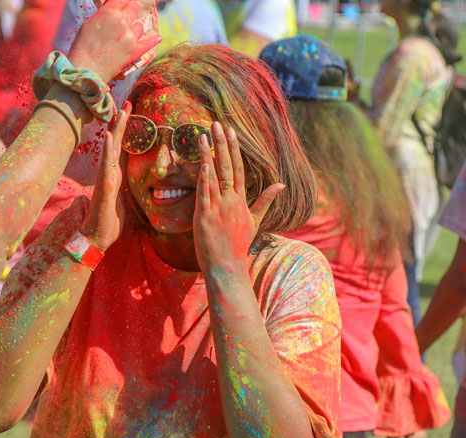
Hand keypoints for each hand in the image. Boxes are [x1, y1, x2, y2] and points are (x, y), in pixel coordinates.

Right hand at [68, 0, 161, 82]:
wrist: (86, 69)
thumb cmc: (82, 47)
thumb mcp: (89, 24)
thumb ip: (104, 15)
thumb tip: (111, 12)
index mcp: (109, 12)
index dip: (125, 0)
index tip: (127, 1)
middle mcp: (122, 22)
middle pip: (134, 8)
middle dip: (133, 8)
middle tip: (133, 8)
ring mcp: (130, 37)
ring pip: (140, 26)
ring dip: (136, 28)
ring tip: (129, 32)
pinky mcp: (134, 51)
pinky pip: (148, 43)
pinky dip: (153, 40)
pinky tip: (158, 38)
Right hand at [80, 101, 131, 250]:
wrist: (96, 238)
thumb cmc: (107, 223)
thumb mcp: (119, 201)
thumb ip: (118, 188)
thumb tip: (116, 181)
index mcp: (114, 176)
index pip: (120, 150)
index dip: (123, 132)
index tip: (128, 113)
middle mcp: (108, 174)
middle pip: (115, 144)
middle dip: (121, 123)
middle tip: (126, 103)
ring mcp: (106, 179)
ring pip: (111, 150)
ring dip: (115, 130)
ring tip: (120, 111)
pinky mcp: (105, 187)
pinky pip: (106, 165)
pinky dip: (107, 149)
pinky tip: (108, 135)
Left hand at [193, 122, 283, 273]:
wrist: (227, 266)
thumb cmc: (238, 244)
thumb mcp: (254, 221)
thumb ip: (265, 201)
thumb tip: (281, 185)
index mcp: (241, 200)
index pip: (238, 168)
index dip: (234, 148)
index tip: (230, 130)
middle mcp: (231, 201)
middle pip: (227, 167)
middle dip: (222, 144)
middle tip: (217, 124)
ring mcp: (218, 208)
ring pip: (213, 177)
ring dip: (208, 155)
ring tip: (204, 136)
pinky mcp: (205, 217)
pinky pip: (204, 195)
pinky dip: (204, 179)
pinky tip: (203, 164)